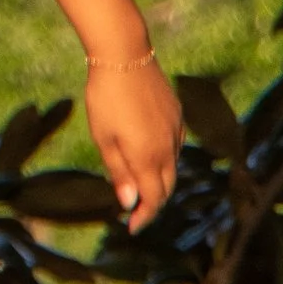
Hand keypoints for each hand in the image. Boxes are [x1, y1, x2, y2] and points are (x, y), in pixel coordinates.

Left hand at [88, 51, 182, 225]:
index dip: (144, 216)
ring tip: (141, 187)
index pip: (154, 198)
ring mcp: (177, 130)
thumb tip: (129, 203)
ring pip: (173, 167)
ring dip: (160, 182)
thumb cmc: (106, 98)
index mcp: (149, 156)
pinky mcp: (178, 116)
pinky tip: (152, 157)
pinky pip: (176, 147)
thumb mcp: (104, 138)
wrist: (125, 56)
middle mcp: (169, 147)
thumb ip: (119, 172)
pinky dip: (166, 161)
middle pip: (167, 187)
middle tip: (136, 212)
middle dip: (153, 204)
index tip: (132, 227)